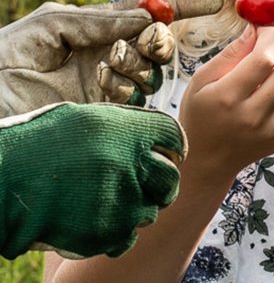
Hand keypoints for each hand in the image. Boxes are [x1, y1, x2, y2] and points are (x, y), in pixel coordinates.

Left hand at [0, 0, 222, 113]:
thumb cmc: (4, 61)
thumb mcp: (47, 27)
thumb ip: (97, 20)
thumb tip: (146, 17)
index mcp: (95, 30)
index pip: (147, 12)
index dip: (182, 4)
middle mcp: (107, 57)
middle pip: (157, 44)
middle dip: (155, 41)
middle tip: (137, 43)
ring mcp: (108, 89)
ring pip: (152, 74)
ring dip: (135, 66)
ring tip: (104, 68)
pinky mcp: (107, 118)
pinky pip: (137, 101)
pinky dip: (126, 89)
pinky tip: (100, 87)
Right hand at [0, 102, 185, 258]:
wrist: (3, 181)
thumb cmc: (37, 145)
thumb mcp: (84, 119)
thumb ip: (121, 128)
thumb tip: (145, 138)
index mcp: (130, 132)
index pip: (173, 137)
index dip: (171, 146)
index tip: (166, 153)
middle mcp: (134, 166)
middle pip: (170, 179)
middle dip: (162, 183)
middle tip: (148, 185)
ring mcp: (123, 203)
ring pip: (150, 211)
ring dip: (135, 209)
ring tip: (109, 204)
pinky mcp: (108, 233)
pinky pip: (127, 238)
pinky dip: (117, 234)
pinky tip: (98, 223)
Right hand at [179, 26, 273, 177]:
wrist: (205, 160)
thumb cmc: (200, 113)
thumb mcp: (202, 80)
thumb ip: (232, 53)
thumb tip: (257, 27)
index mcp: (226, 98)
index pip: (263, 59)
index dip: (270, 37)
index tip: (265, 30)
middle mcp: (252, 117)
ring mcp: (271, 131)